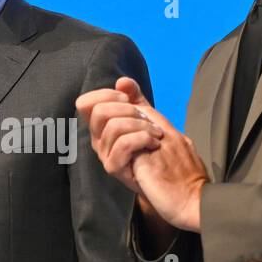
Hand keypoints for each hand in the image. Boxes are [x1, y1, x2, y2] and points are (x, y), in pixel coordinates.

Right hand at [76, 77, 163, 196]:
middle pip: (99, 112)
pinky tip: (155, 143)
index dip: (105, 94)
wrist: (175, 180)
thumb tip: (122, 81)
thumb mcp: (147, 118)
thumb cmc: (159, 148)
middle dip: (128, 110)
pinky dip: (142, 138)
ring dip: (140, 125)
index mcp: (102, 126)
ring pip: (113, 126)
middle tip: (147, 119)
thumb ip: (135, 98)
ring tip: (156, 134)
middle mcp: (98, 140)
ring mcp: (105, 155)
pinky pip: (123, 143)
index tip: (127, 99)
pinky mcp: (114, 168)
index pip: (86, 103)